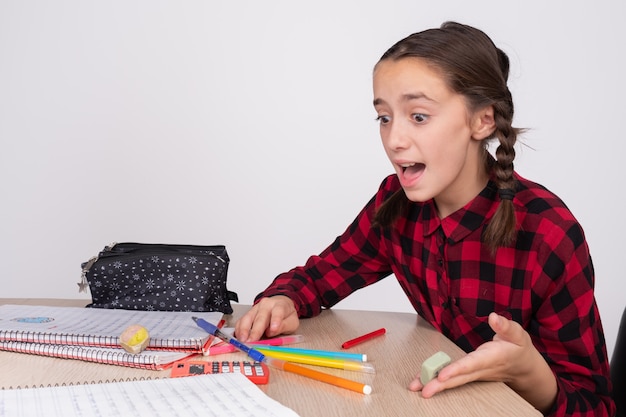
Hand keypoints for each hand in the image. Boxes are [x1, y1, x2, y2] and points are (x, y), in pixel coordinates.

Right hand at [234, 295, 299, 342]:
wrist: (280, 305)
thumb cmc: (286, 315)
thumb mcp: (292, 321)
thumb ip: (284, 326)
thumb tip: (272, 331)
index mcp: (280, 305)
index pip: (278, 311)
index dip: (276, 320)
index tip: (273, 329)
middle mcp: (266, 305)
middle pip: (261, 317)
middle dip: (255, 330)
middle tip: (252, 341)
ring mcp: (256, 308)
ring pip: (248, 318)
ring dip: (244, 330)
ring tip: (243, 340)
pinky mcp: (248, 313)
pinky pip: (241, 320)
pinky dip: (239, 329)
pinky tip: (238, 337)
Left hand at [408, 312, 556, 412]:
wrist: (524, 368)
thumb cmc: (518, 348)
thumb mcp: (517, 334)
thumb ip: (505, 326)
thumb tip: (493, 317)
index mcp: (492, 358)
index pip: (472, 364)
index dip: (457, 369)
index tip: (442, 375)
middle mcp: (481, 369)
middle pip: (459, 378)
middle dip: (440, 384)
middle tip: (422, 390)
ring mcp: (474, 374)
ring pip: (454, 381)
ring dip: (435, 384)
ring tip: (415, 387)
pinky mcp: (470, 375)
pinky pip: (453, 380)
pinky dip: (437, 381)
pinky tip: (422, 381)